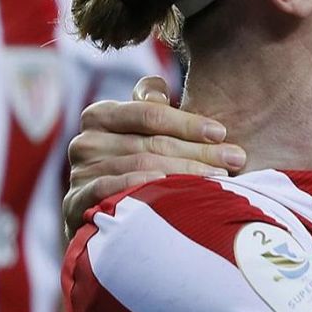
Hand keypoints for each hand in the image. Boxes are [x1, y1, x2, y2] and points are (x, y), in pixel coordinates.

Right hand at [62, 75, 245, 235]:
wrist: (104, 219)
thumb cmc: (135, 165)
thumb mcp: (142, 131)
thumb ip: (151, 105)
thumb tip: (157, 91)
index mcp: (100, 115)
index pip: (150, 113)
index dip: (188, 122)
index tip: (221, 133)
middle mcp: (86, 141)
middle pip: (152, 143)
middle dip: (198, 151)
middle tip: (234, 159)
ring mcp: (80, 172)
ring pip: (142, 166)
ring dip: (184, 173)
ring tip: (219, 180)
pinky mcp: (76, 203)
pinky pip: (111, 190)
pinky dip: (140, 186)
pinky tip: (168, 189)